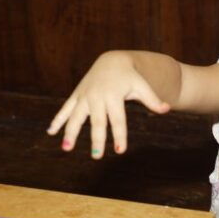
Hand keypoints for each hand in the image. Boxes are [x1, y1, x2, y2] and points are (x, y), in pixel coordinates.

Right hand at [46, 51, 170, 158]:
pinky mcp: (76, 95)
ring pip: (75, 116)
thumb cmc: (130, 77)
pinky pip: (65, 109)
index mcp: (114, 96)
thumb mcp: (142, 86)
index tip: (120, 151)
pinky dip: (57, 120)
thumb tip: (167, 109)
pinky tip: (51, 132)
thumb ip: (153, 99)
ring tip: (66, 148)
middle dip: (96, 139)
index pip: (118, 120)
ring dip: (70, 132)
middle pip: (97, 122)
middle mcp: (97, 97)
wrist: (112, 61)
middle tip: (97, 156)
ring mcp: (85, 96)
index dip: (119, 136)